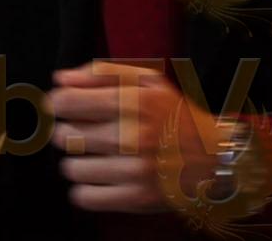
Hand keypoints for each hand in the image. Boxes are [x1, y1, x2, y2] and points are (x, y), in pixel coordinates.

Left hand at [49, 62, 222, 213]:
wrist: (214, 157)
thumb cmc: (176, 116)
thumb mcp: (150, 82)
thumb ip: (104, 73)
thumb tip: (60, 78)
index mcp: (137, 101)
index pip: (68, 101)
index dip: (58, 102)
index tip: (63, 105)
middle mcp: (134, 136)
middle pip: (64, 135)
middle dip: (68, 131)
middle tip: (87, 130)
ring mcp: (134, 171)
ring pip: (71, 168)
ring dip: (78, 161)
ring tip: (99, 155)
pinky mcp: (134, 198)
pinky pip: (83, 196)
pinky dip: (86, 188)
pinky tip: (103, 176)